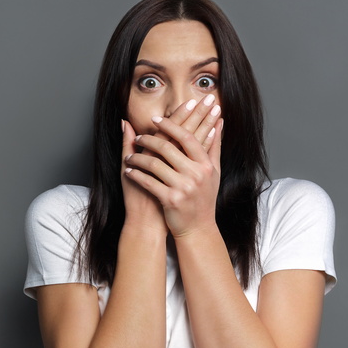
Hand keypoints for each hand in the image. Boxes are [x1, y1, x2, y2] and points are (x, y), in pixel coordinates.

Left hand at [124, 97, 223, 237]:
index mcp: (206, 165)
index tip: (155, 118)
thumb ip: (215, 145)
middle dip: (149, 140)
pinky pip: (148, 182)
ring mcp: (183, 188)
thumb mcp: (214, 172)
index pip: (186, 138)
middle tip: (138, 137)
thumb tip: (219, 120)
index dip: (170, 126)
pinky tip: (128, 171)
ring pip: (154, 164)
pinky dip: (136, 174)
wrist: (198, 228)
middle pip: (167, 148)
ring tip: (129, 156)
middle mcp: (196, 175)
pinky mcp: (171, 200)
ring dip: (138, 158)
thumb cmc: (205, 197)